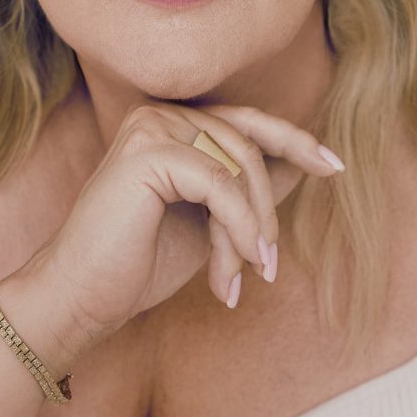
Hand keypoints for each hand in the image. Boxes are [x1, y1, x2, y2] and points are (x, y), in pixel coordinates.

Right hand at [7, 104, 342, 369]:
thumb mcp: (210, 225)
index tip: (335, 166)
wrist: (81, 299)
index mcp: (171, 127)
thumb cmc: (137, 266)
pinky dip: (236, 230)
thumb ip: (247, 191)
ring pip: (239, 167)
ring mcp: (151, 128)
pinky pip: (221, 185)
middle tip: (271, 265)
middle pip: (249, 145)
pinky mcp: (146, 152)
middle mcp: (160, 117)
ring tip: (241, 276)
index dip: (294, 141)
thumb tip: (303, 165)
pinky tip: (229, 273)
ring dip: (250, 229)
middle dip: (267, 209)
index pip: (246, 125)